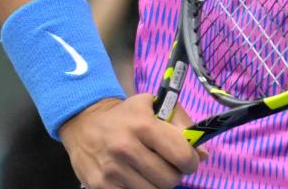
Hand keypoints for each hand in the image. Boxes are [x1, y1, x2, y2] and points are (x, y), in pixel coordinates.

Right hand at [59, 94, 203, 188]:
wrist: (84, 123)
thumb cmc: (126, 114)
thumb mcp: (153, 106)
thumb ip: (181, 124)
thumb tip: (203, 154)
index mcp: (143, 125)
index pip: (181, 155)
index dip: (191, 162)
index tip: (188, 160)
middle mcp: (126, 148)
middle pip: (169, 179)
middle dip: (175, 175)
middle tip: (170, 167)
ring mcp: (112, 170)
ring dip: (158, 185)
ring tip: (153, 172)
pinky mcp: (100, 186)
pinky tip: (137, 178)